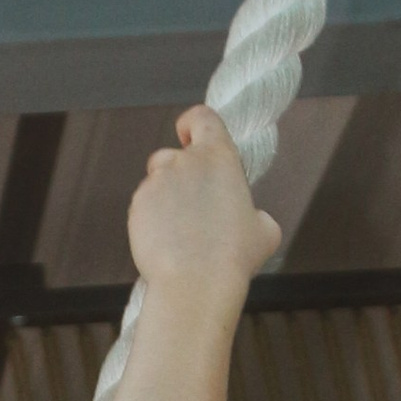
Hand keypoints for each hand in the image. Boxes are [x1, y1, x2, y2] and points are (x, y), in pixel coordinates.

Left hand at [127, 105, 279, 298]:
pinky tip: (167, 241)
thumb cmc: (234, 256)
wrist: (196, 282)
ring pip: (156, 181)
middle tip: (193, 206)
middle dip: (178, 174)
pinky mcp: (136, 206)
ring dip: (165, 198)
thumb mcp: (265, 230)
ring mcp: (156, 183)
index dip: (193, 124)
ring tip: (181, 231)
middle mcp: (184, 162)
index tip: (190, 136)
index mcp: (218, 157)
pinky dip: (151, 219)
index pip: (201, 117)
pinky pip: (143, 206)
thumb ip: (255, 213)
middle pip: (172, 154)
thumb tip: (252, 220)